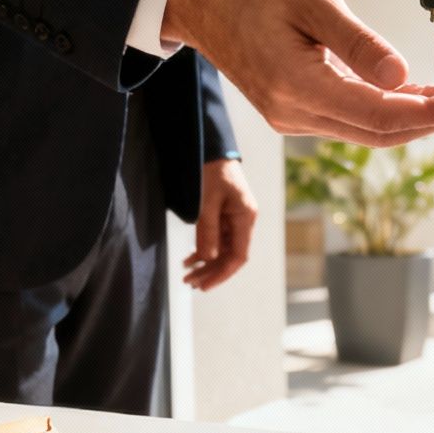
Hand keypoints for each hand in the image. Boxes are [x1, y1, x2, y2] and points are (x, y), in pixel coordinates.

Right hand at [163, 0, 433, 144]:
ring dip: (419, 115)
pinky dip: (392, 109)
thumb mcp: (313, 1)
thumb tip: (403, 77)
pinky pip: (355, 120)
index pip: (382, 115)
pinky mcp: (297, 111)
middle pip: (383, 131)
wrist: (207, 1)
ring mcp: (295, 118)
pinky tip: (422, 93)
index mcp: (298, 87)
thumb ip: (359, 41)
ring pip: (371, 130)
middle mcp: (296, 114)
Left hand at [185, 158, 256, 290]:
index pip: (238, 256)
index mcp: (245, 216)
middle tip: (190, 283)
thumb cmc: (210, 170)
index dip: (222, 274)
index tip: (204, 285)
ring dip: (206, 263)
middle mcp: (243, 220)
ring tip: (187, 274)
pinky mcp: (225, 215)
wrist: (210, 147)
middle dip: (211, 271)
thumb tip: (208, 258)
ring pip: (222, 249)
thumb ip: (207, 230)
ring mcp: (234, 218)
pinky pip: (216, 239)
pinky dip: (204, 249)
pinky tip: (190, 258)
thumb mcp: (206, 200)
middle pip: (230, 256)